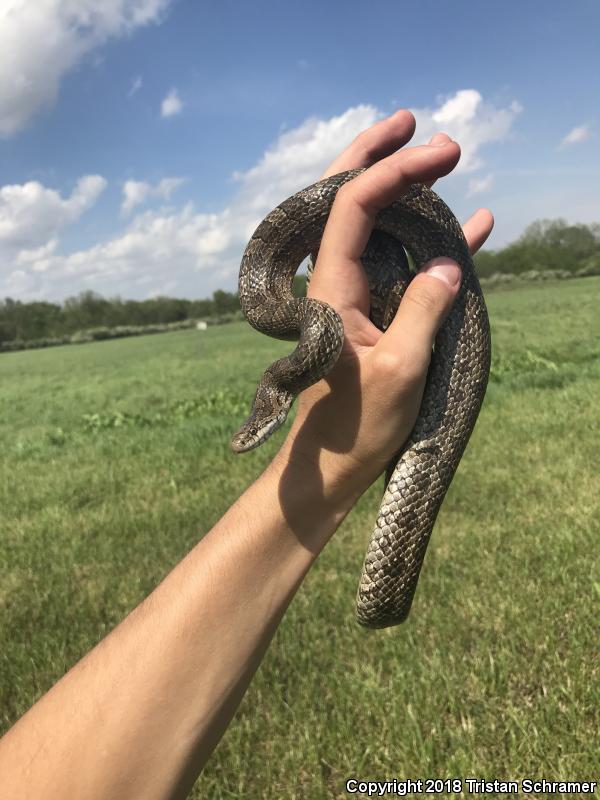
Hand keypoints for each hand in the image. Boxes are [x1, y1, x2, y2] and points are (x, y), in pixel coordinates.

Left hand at [277, 110, 493, 511]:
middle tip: (413, 123)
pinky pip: (405, 267)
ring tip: (443, 163)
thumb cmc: (355, 425)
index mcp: (331, 289)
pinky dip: (435, 245)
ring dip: (408, 194)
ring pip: (378, 229)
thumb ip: (424, 311)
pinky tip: (473, 228)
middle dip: (379, 159)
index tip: (437, 152)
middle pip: (349, 203)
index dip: (391, 171)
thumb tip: (446, 263)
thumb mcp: (399, 371)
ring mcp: (357, 297)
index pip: (351, 207)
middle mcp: (338, 282)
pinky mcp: (378, 315)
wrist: (332, 464)